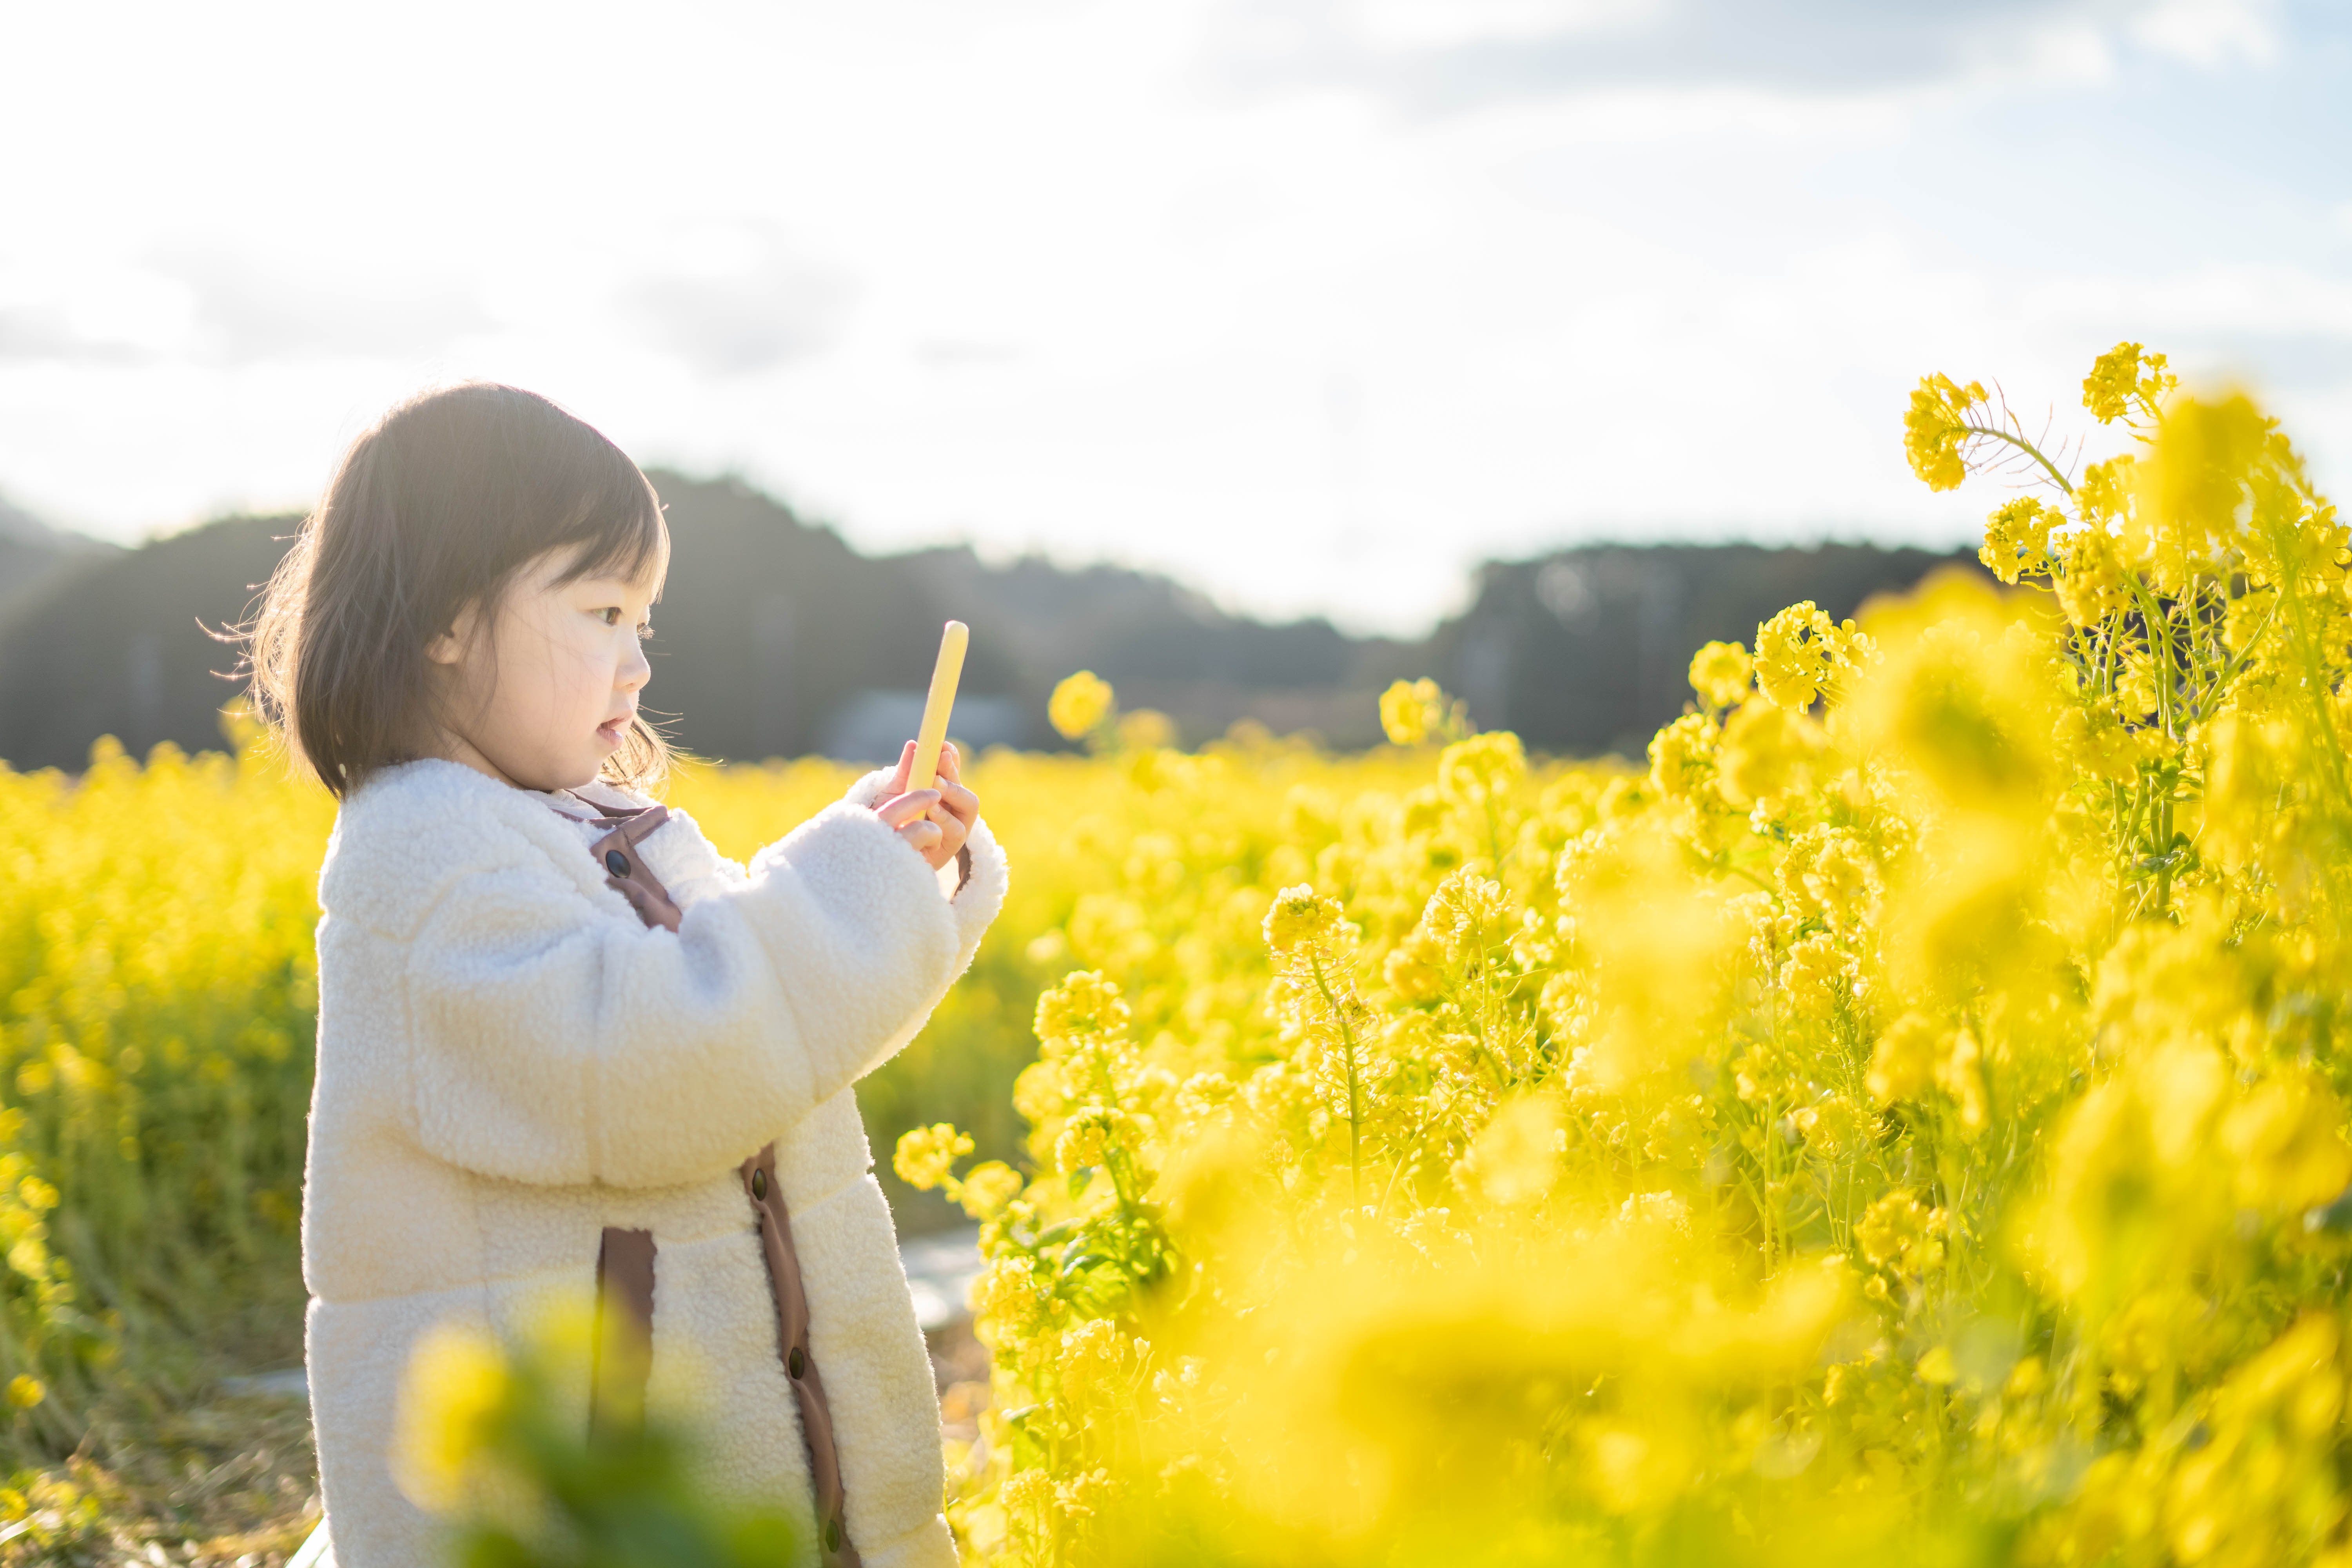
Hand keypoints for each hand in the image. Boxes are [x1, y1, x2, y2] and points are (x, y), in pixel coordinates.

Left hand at [874, 741, 977, 871]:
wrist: (877, 852)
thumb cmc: (888, 822)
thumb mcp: (894, 793)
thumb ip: (906, 771)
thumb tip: (913, 745)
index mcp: (941, 792)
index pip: (952, 771)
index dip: (951, 756)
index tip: (942, 744)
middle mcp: (952, 808)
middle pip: (963, 785)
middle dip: (953, 771)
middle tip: (940, 759)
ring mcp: (954, 827)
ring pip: (970, 806)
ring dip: (954, 792)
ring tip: (936, 784)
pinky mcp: (949, 847)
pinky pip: (957, 831)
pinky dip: (945, 819)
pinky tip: (932, 811)